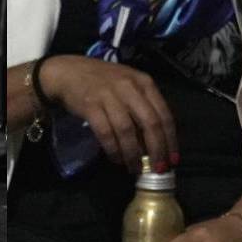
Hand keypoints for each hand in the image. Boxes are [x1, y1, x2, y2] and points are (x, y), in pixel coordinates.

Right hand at [37, 54, 176, 173]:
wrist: (69, 72)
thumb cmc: (104, 81)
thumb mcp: (130, 85)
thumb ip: (144, 106)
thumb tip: (157, 142)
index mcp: (144, 82)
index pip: (164, 114)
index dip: (170, 140)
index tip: (172, 160)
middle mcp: (129, 87)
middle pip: (149, 123)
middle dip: (156, 150)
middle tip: (157, 169)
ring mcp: (109, 95)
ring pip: (127, 131)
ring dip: (133, 154)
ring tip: (135, 168)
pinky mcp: (90, 106)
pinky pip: (106, 133)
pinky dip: (113, 150)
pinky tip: (117, 159)